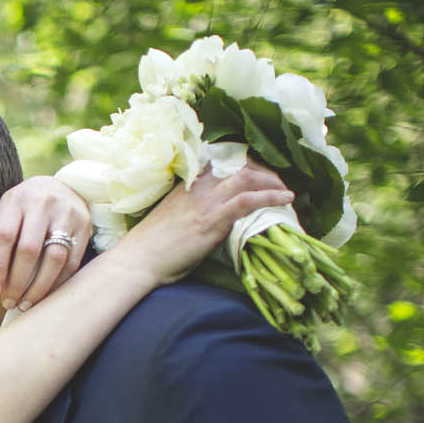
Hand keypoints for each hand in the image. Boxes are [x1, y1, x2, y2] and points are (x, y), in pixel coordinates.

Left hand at [0, 176, 91, 311]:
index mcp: (16, 201)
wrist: (62, 187)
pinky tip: (45, 295)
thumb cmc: (25, 211)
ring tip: (25, 303)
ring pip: (54, 258)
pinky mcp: (84, 226)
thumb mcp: (7, 222)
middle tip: (9, 302)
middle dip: (17, 282)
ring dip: (38, 287)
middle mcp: (42, 204)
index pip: (3, 237)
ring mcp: (66, 213)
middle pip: (29, 250)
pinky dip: (57, 283)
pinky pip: (72, 262)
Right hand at [112, 161, 293, 285]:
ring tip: (285, 191)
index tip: (258, 172)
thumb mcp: (171, 216)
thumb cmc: (150, 247)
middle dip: (263, 172)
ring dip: (272, 182)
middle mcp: (198, 187)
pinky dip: (270, 197)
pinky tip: (285, 199)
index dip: (245, 164)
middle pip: (239, 166)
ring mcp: (206, 202)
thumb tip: (209, 212)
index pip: (222, 162)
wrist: (138, 260)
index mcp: (187, 185)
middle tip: (277, 183)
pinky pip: (248, 200)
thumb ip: (191, 207)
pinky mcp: (213, 219)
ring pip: (247, 178)